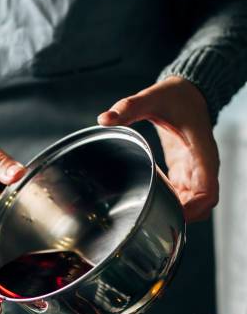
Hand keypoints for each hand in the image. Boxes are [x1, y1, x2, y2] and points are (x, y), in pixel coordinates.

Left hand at [97, 76, 219, 221]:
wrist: (188, 92)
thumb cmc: (176, 96)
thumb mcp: (153, 98)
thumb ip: (130, 107)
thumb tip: (105, 118)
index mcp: (201, 151)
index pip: (208, 190)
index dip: (194, 208)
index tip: (175, 215)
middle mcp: (203, 164)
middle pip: (204, 204)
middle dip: (186, 216)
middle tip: (157, 221)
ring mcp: (196, 170)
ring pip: (197, 203)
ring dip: (180, 212)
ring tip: (154, 216)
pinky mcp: (187, 171)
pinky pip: (187, 196)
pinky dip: (176, 204)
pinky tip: (156, 205)